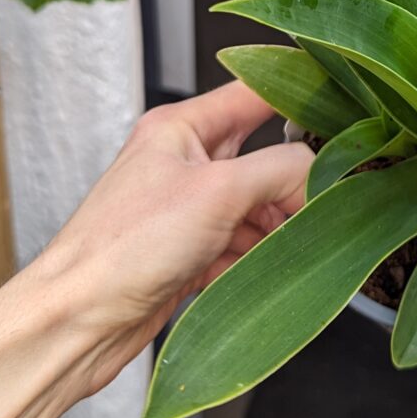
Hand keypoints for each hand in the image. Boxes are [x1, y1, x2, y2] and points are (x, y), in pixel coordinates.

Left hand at [34, 82, 311, 396]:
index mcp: (181, 128)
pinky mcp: (186, 254)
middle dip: (293, 183)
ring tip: (294, 246)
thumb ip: (280, 170)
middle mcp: (182, 163)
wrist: (74, 324)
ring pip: (256, 207)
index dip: (297, 93)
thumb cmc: (120, 249)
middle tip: (322, 202)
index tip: (342, 103)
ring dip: (277, 228)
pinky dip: (257, 259)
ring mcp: (185, 210)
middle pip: (262, 159)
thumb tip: (320, 172)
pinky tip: (263, 273)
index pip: (253, 93)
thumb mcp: (218, 192)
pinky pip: (240, 246)